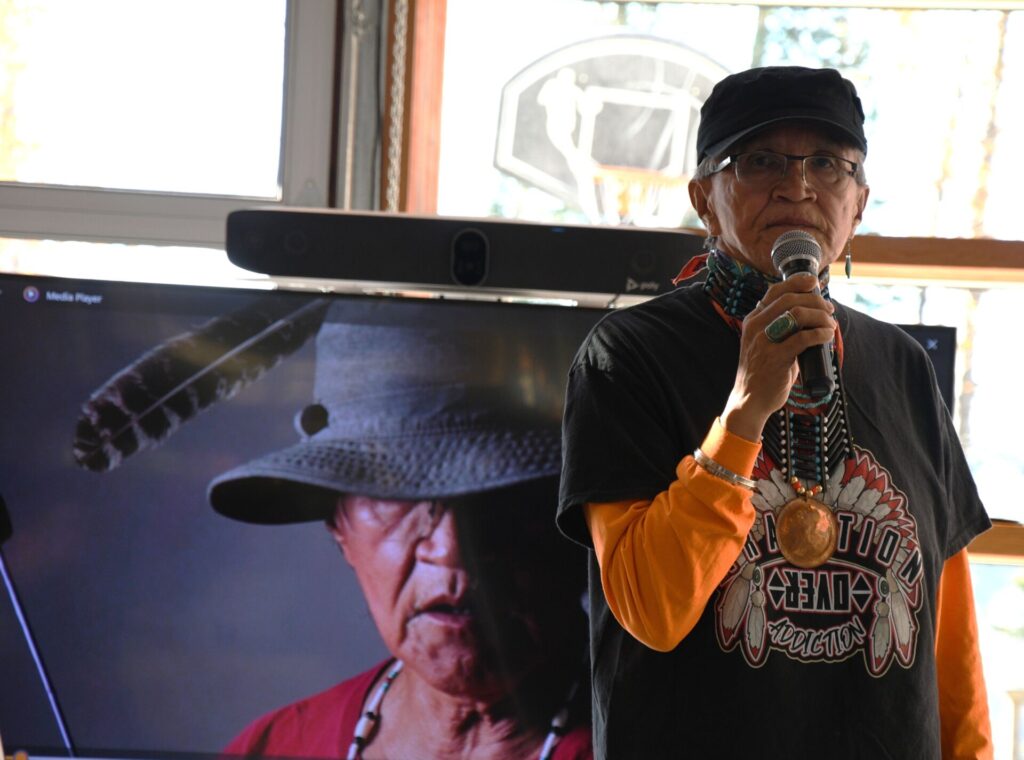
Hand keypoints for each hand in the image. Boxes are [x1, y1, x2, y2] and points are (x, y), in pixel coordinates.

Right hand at [721, 273, 835, 441]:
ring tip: (830, 324)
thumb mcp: (765, 342)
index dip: (798, 282)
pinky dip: (821, 334)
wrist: (749, 400)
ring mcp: (764, 342)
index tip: (815, 283)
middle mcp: (756, 326)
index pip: (775, 291)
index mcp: (753, 319)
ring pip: (797, 314)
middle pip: (790, 299)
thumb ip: (780, 326)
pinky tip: (827, 336)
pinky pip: (803, 338)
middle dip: (816, 301)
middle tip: (829, 311)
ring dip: (821, 316)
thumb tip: (811, 311)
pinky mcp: (775, 358)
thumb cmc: (763, 371)